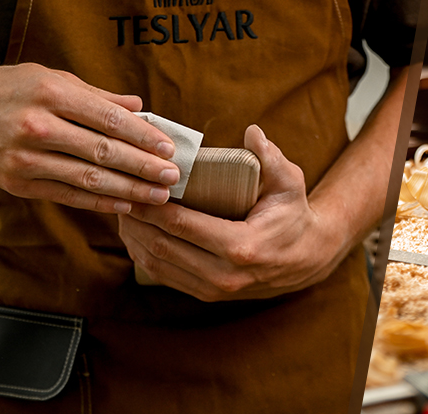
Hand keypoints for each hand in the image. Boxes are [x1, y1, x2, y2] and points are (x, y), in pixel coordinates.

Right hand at [0, 61, 180, 213]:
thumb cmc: (10, 89)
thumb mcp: (52, 79)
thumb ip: (97, 96)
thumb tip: (138, 106)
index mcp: (51, 94)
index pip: (108, 119)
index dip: (143, 136)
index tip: (168, 148)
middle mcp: (38, 127)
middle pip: (103, 152)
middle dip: (143, 167)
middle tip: (172, 177)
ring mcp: (26, 159)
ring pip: (88, 179)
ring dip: (128, 190)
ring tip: (157, 196)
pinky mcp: (18, 183)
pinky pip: (68, 195)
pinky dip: (99, 201)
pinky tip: (124, 204)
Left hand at [118, 125, 354, 300]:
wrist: (308, 258)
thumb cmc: (294, 215)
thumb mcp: (291, 183)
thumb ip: (272, 157)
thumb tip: (252, 132)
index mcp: (241, 247)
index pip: (181, 225)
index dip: (152, 206)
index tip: (135, 184)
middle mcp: (223, 275)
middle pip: (162, 245)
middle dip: (136, 219)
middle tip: (120, 193)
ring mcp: (213, 290)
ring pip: (157, 264)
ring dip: (134, 238)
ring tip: (122, 211)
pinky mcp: (205, 294)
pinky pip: (164, 276)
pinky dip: (143, 255)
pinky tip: (134, 234)